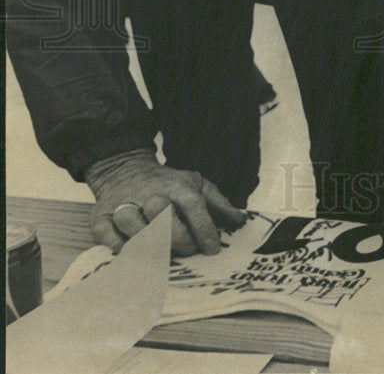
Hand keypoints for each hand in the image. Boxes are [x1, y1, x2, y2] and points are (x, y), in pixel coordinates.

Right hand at [85, 149, 245, 255]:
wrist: (126, 171)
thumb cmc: (168, 185)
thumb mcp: (197, 186)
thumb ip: (218, 204)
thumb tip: (239, 222)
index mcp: (178, 187)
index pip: (193, 206)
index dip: (204, 229)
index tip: (212, 249)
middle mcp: (152, 195)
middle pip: (165, 220)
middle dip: (180, 241)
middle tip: (188, 252)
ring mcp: (125, 206)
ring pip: (135, 227)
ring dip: (149, 245)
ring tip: (162, 254)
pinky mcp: (101, 218)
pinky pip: (109, 237)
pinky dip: (121, 248)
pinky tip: (134, 253)